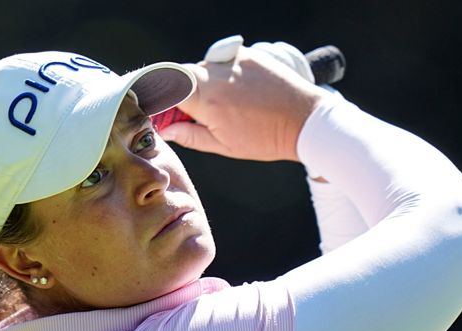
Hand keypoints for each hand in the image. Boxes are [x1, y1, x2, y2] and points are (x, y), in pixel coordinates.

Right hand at [159, 46, 323, 161]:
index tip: (158, 109)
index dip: (157, 96)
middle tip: (190, 113)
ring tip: (223, 104)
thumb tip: (166, 130)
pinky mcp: (247, 53)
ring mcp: (232, 60)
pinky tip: (237, 92)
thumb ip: (190, 135)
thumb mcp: (224, 145)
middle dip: (180, 92)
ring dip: (202, 83)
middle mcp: (216, 74)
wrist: (305, 120)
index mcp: (206, 100)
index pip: (165, 86)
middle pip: (181, 75)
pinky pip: (222, 61)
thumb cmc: (265, 138)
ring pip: (203, 68)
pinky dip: (222, 75)